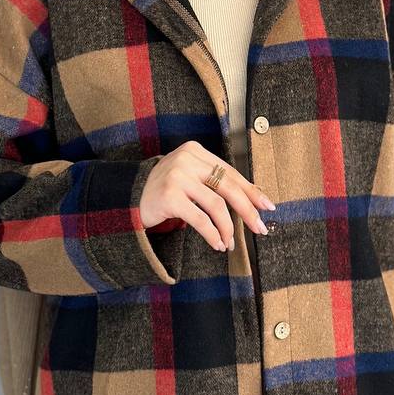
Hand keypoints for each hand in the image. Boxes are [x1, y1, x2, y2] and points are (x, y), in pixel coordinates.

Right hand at [137, 140, 275, 252]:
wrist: (126, 198)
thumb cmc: (164, 189)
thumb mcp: (189, 177)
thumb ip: (213, 181)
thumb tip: (252, 198)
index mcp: (196, 151)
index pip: (230, 172)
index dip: (251, 191)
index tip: (267, 206)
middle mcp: (187, 160)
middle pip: (228, 186)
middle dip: (247, 210)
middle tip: (260, 228)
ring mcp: (177, 177)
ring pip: (216, 205)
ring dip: (228, 228)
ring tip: (230, 242)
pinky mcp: (169, 197)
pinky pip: (200, 219)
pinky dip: (212, 234)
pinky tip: (217, 243)